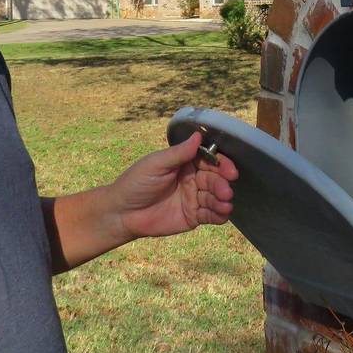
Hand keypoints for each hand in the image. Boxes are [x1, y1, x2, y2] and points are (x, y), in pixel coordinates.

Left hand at [108, 132, 238, 239]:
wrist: (122, 213)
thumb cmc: (136, 183)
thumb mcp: (156, 164)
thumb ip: (178, 153)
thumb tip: (198, 135)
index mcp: (185, 163)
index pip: (209, 160)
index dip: (222, 164)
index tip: (230, 170)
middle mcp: (193, 179)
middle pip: (215, 179)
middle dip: (222, 185)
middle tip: (225, 191)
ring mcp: (194, 198)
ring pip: (215, 198)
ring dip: (222, 201)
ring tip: (225, 205)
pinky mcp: (194, 216)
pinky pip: (211, 215)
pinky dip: (219, 215)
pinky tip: (222, 215)